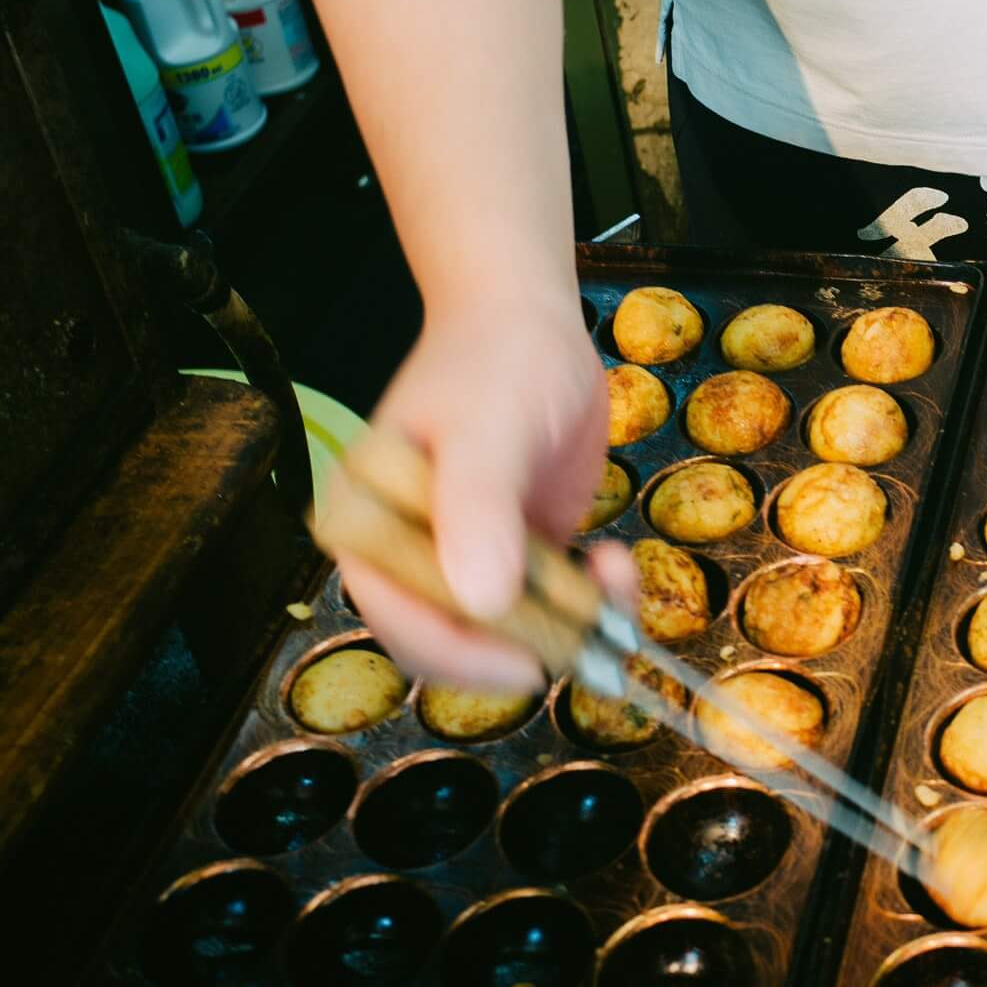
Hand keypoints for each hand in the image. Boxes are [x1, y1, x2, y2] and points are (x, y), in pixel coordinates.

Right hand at [340, 295, 625, 689]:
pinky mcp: (518, 551)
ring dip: (571, 623)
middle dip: (529, 643)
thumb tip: (481, 601)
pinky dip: (589, 599)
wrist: (530, 320)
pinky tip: (615, 559)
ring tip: (615, 573)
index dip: (461, 658)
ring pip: (514, 629)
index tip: (527, 666)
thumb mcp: (487, 431)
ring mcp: (470, 554)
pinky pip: (551, 602)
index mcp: (371, 528)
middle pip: (459, 639)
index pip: (400, 622)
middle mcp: (413, 552)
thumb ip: (478, 511)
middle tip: (593, 626)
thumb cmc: (493, 363)